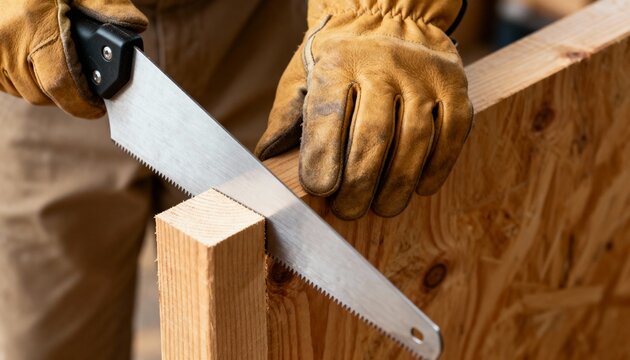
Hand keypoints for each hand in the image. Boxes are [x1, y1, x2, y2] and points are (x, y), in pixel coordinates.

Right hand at [0, 0, 146, 117]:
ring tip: (57, 61)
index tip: (98, 107)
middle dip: (70, 92)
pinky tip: (37, 60)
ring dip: (49, 86)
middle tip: (83, 78)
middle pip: (47, 93)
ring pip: (29, 92)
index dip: (83, 102)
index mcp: (35, 23)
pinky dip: (29, 80)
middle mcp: (9, 42)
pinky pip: (11, 86)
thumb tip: (135, 25)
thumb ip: (105, 4)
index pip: (62, 82)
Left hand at [255, 0, 472, 218]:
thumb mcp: (303, 75)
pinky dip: (437, 166)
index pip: (328, 115)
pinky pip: (452, 132)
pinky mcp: (454, 84)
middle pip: (373, 136)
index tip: (319, 189)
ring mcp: (422, 74)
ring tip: (383, 207)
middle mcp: (382, 65)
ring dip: (398, 184)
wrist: (390, 16)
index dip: (323, 156)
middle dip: (360, 183)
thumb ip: (287, 115)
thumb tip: (267, 157)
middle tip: (349, 210)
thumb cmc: (340, 57)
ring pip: (414, 139)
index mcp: (338, 63)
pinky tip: (420, 187)